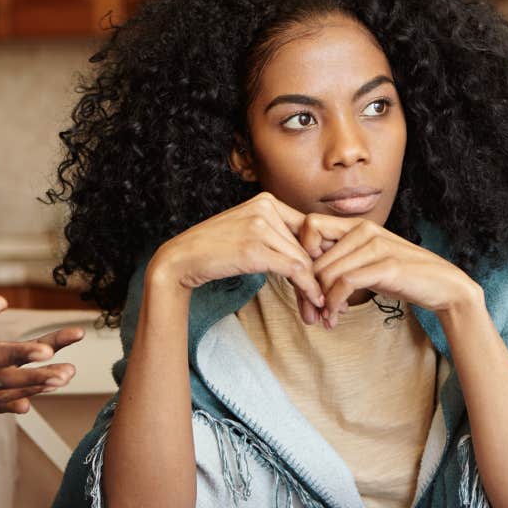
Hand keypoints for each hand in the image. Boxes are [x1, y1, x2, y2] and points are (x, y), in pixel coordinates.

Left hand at [0, 259, 83, 434]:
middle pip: (31, 376)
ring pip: (4, 403)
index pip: (41, 346)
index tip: (81, 332)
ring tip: (26, 406)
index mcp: (10, 356)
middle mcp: (6, 380)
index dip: (60, 340)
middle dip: (48, 375)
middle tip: (67, 373)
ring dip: (14, 403)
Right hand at [151, 192, 325, 322]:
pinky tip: (313, 302)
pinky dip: (307, 288)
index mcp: (266, 200)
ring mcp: (259, 226)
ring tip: (318, 307)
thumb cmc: (213, 249)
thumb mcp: (247, 230)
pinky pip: (294, 269)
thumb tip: (311, 255)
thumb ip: (275, 234)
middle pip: (307, 245)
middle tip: (325, 299)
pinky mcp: (254, 248)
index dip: (320, 256)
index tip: (324, 278)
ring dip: (314, 287)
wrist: (182, 258)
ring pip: (303, 259)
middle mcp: (265, 207)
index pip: (307, 228)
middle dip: (318, 275)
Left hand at [304, 215, 478, 326]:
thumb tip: (303, 271)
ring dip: (321, 301)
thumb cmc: (398, 275)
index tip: (308, 277)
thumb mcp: (364, 261)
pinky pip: (344, 283)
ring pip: (327, 272)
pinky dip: (334, 303)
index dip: (301, 251)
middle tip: (312, 310)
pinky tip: (337, 316)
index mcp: (356, 225)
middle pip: (314, 257)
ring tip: (326, 317)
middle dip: (308, 288)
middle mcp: (364, 229)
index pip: (310, 225)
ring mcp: (376, 245)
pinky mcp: (387, 265)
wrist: (443, 286)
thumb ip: (338, 258)